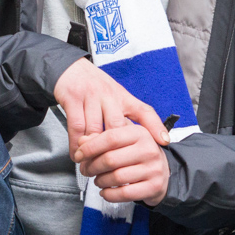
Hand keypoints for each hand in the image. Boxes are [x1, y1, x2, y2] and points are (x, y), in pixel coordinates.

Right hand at [53, 58, 168, 160]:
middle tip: (115, 165)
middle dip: (115, 148)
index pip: (144, 110)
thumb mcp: (116, 96)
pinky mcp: (73, 99)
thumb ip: (127, 115)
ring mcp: (91, 96)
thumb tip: (142, 138)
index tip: (163, 141)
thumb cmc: (95, 86)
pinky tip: (77, 155)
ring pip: (95, 130)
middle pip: (117, 126)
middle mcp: (109, 95)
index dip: (156, 126)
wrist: (71, 69)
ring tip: (92, 165)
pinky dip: (76, 145)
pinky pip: (77, 127)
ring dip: (93, 151)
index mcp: (123, 96)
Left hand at [74, 123, 168, 206]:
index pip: (110, 138)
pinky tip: (105, 192)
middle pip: (110, 159)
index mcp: (140, 132)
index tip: (78, 155)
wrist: (163, 172)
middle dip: (92, 167)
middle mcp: (149, 149)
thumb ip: (101, 138)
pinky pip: (124, 193)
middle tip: (86, 170)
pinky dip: (109, 194)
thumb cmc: (137, 154)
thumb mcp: (123, 140)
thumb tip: (82, 141)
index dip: (90, 148)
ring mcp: (153, 169)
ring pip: (116, 177)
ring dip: (100, 181)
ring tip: (97, 180)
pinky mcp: (154, 186)